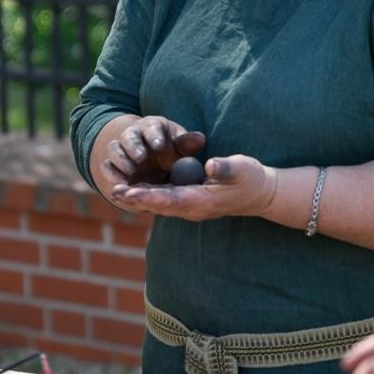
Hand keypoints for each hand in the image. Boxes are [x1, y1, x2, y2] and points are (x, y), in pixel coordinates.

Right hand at [101, 116, 205, 189]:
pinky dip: (111, 175)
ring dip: (121, 160)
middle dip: (133, 146)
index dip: (154, 135)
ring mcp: (121, 150)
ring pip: (114, 149)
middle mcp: (134, 135)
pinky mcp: (112, 165)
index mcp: (152, 127)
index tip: (159, 146)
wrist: (153, 167)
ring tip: (131, 172)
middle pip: (128, 136)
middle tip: (141, 158)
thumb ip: (187, 144)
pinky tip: (121, 185)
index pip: (151, 126)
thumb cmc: (170, 152)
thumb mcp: (180, 148)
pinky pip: (106, 166)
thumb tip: (201, 139)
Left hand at [109, 153, 278, 220]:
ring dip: (137, 198)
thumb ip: (225, 167)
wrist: (261, 194)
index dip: (148, 196)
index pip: (170, 200)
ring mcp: (190, 207)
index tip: (130, 192)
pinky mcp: (189, 201)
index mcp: (202, 201)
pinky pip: (164, 201)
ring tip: (115, 190)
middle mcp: (192, 208)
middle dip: (135, 198)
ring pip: (158, 204)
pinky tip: (132, 190)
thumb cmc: (252, 178)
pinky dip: (147, 196)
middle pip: (158, 205)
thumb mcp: (242, 168)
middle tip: (113, 190)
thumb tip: (210, 165)